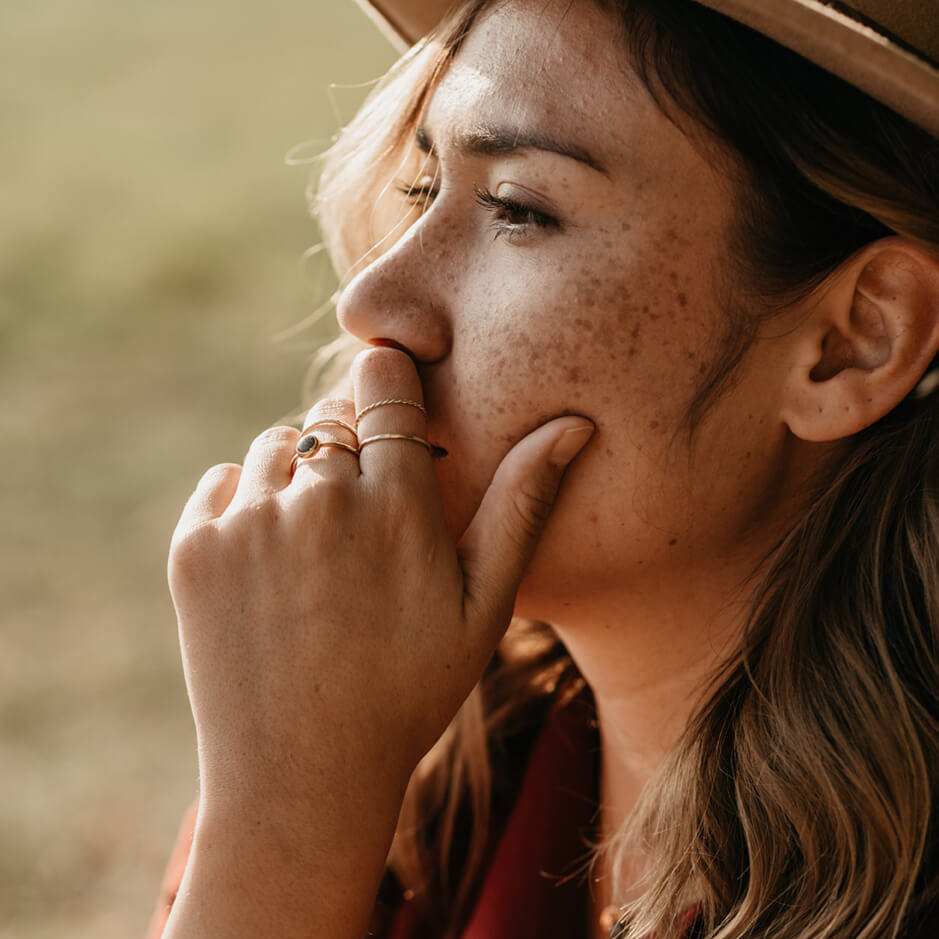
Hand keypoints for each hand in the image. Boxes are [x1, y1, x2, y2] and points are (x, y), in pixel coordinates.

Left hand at [164, 346, 591, 937]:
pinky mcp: (195, 549)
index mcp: (397, 505)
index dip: (391, 384)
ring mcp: (248, 523)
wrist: (302, 775)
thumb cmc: (410, 689)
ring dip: (298, 475)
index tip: (393, 411)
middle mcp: (319, 500)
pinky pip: (223, 482)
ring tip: (319, 549)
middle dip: (350, 446)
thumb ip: (522, 503)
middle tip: (363, 520)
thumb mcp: (485, 605)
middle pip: (330, 413)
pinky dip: (245, 505)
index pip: (384, 377)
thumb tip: (573, 424)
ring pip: (276, 445)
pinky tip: (272, 567)